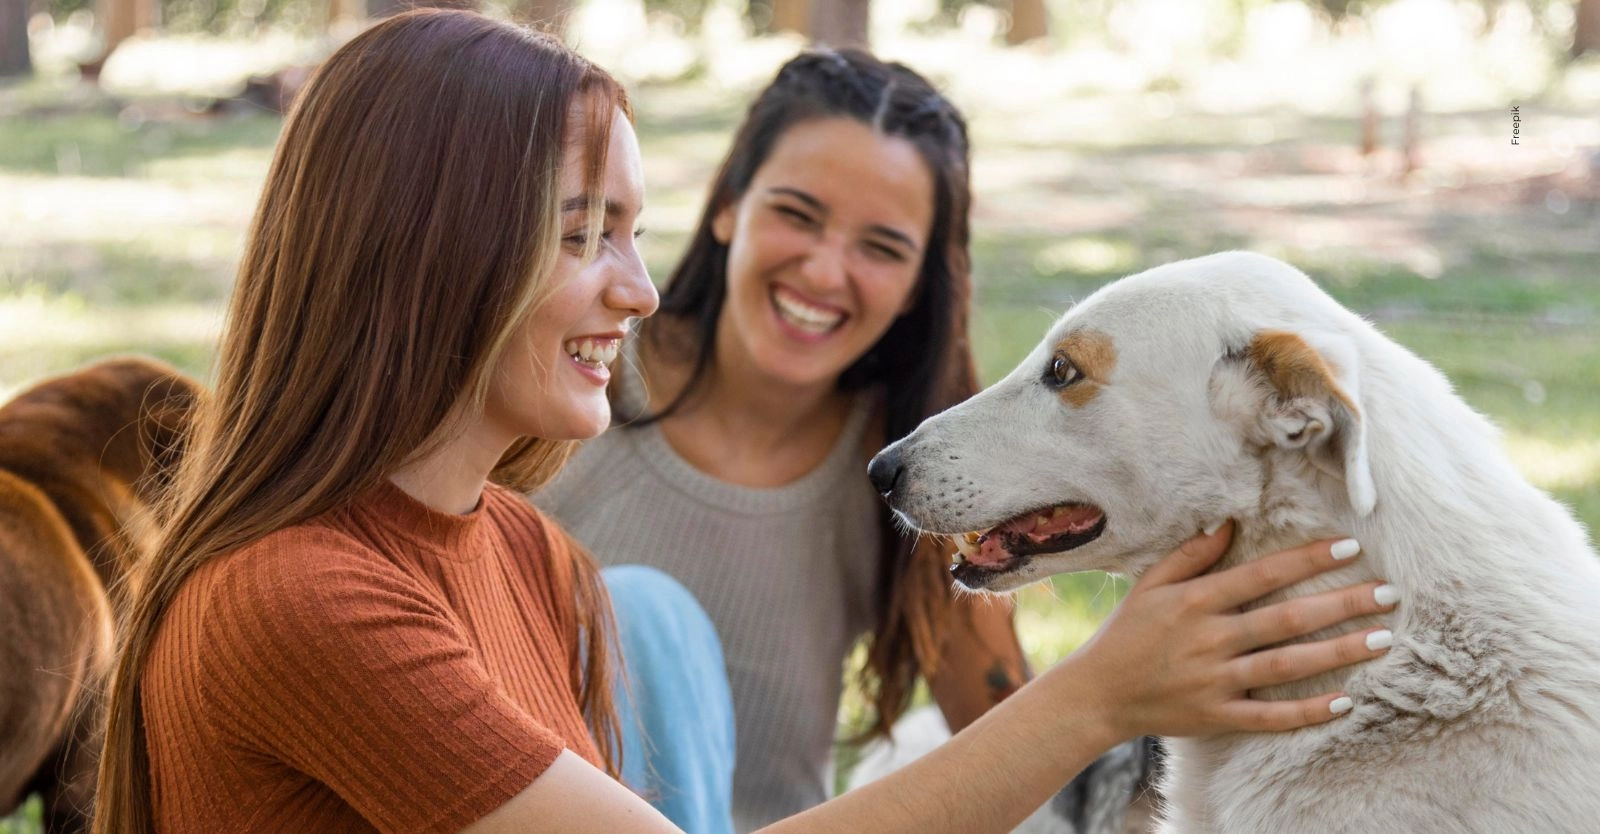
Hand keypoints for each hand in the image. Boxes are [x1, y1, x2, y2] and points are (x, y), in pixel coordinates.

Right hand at [1072, 521, 1393, 740]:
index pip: (1262, 575)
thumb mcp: (1150, 585)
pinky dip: (1307, 712)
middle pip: (1287, 619)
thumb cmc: (1127, 633)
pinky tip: (1346, 701)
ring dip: (1337, 652)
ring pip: (1287, 664)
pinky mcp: (1217, 715)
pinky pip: (1270, 715)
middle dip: (1340, 604)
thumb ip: (1190, 556)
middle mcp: (1210, 639)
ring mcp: (1215, 680)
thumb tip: (1229, 522)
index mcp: (1195, 602)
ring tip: (1381, 639)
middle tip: (1387, 594)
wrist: (1098, 694)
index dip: (1306, 560)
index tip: (1348, 548)